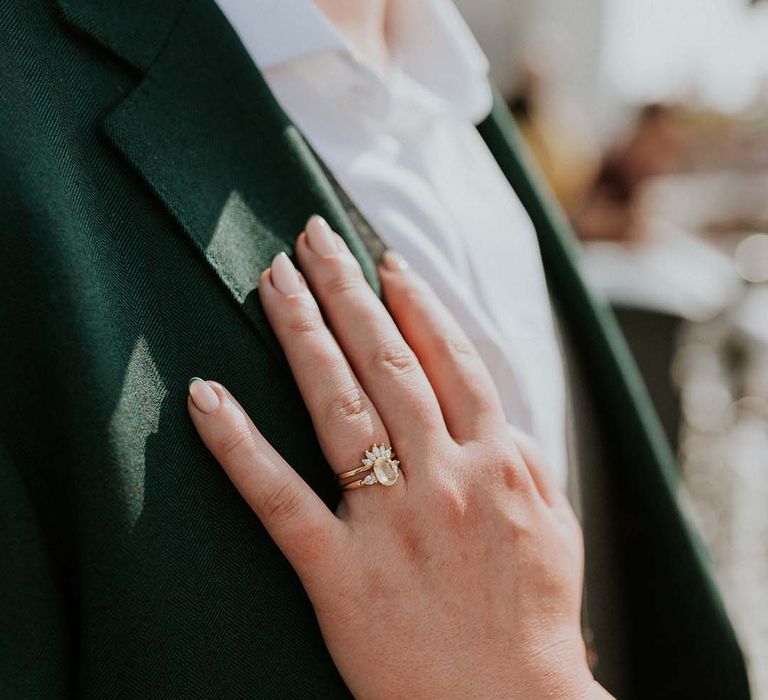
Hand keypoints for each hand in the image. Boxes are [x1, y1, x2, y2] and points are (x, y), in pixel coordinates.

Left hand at [187, 216, 611, 699]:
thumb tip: (487, 402)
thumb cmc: (534, 617)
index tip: (384, 260)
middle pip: (389, 360)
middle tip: (314, 237)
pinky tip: (204, 395)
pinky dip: (237, 443)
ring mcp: (392, 521)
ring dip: (303, 333)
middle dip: (349, 290)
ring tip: (274, 279)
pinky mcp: (340, 573)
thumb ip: (519, 453)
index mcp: (502, 460)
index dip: (414, 302)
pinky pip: (279, 498)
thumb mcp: (551, 519)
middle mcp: (447, 475)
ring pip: (339, 405)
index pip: (450, 358)